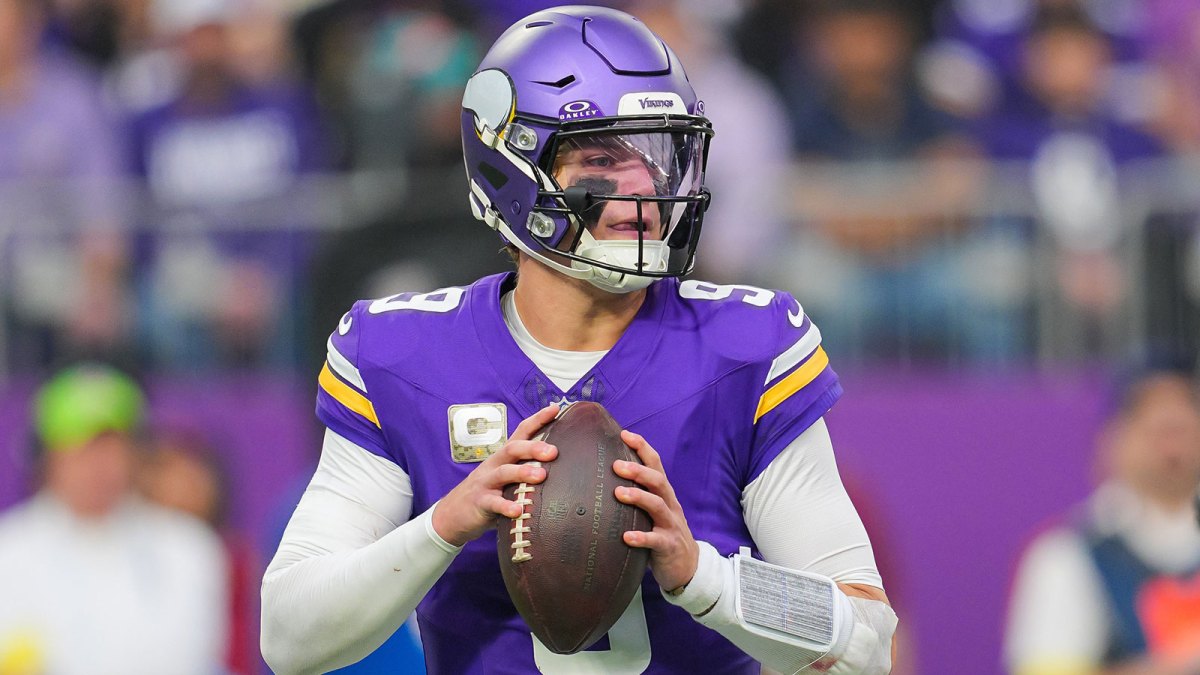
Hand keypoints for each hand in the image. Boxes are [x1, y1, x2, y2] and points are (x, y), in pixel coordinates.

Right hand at [432, 405, 559, 546]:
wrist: (453, 514)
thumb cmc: (488, 493)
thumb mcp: (506, 478)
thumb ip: (526, 471)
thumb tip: (559, 467)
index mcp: (504, 457)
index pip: (521, 432)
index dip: (537, 419)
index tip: (555, 408)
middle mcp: (495, 465)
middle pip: (513, 449)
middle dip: (533, 447)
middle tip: (553, 452)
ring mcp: (486, 482)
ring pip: (504, 472)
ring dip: (523, 473)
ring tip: (541, 477)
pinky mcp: (480, 502)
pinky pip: (494, 503)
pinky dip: (506, 506)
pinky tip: (519, 510)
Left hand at [613, 430, 698, 592]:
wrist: (689, 568)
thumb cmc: (662, 535)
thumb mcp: (652, 513)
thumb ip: (637, 497)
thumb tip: (602, 480)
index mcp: (664, 494)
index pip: (655, 465)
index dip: (642, 448)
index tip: (624, 434)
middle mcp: (669, 505)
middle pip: (658, 481)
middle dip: (638, 470)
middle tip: (616, 465)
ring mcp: (671, 525)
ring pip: (657, 505)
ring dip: (638, 497)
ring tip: (619, 493)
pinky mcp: (670, 546)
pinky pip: (656, 541)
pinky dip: (641, 538)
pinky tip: (626, 537)